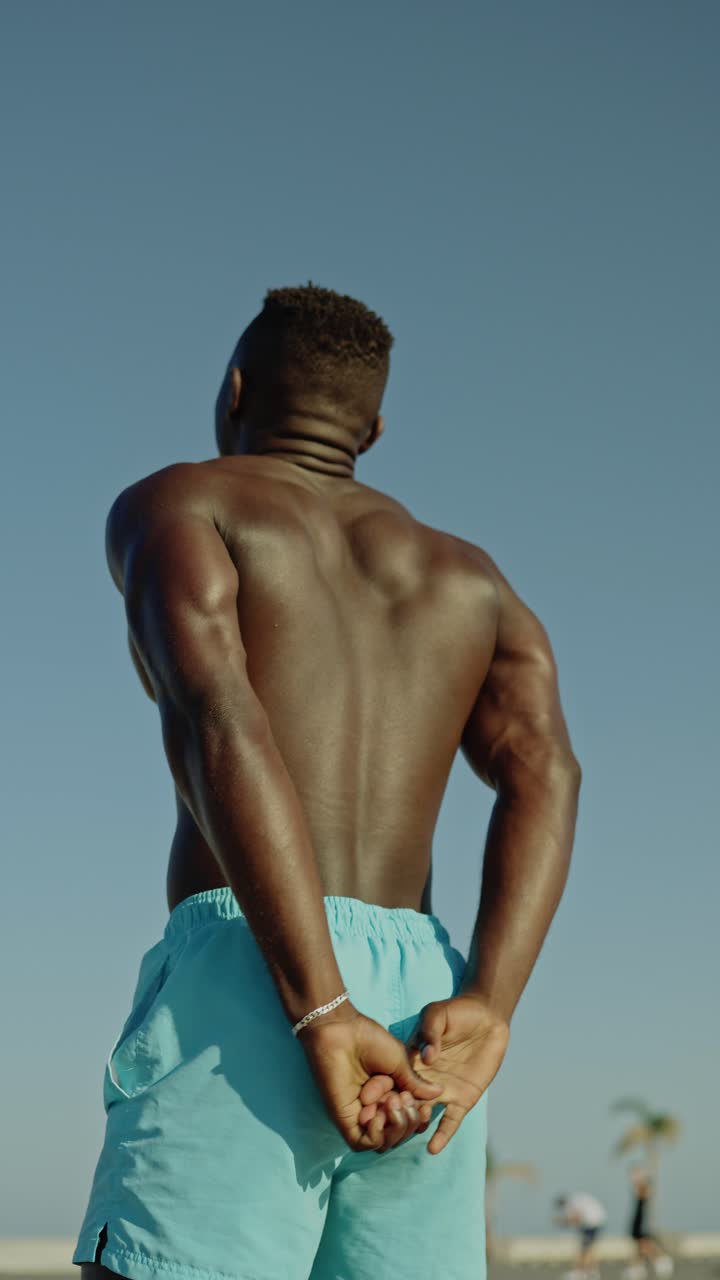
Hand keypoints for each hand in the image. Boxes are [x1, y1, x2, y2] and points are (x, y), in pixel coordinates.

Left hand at [297, 1001, 442, 1152]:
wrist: (344, 1032)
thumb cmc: (370, 1040)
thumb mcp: (400, 1062)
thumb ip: (416, 1083)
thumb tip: (438, 1094)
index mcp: (390, 1092)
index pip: (409, 1120)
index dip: (420, 1118)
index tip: (424, 1106)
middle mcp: (376, 1107)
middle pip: (400, 1134)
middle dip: (408, 1120)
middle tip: (402, 1097)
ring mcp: (361, 1115)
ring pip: (384, 1142)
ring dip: (395, 1127)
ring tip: (391, 1102)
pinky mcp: (345, 1119)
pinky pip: (363, 1143)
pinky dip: (376, 1135)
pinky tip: (377, 1114)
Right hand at [358, 993, 509, 1154]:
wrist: (487, 1018)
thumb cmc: (457, 1011)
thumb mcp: (437, 1014)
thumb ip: (429, 1031)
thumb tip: (427, 1057)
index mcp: (411, 1060)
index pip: (392, 1078)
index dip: (380, 1088)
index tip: (366, 1098)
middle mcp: (422, 1080)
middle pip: (403, 1101)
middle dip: (391, 1111)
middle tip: (382, 1119)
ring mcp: (442, 1092)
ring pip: (422, 1114)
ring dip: (413, 1123)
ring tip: (408, 1128)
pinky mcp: (462, 1100)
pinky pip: (450, 1122)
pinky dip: (441, 1136)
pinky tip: (432, 1149)